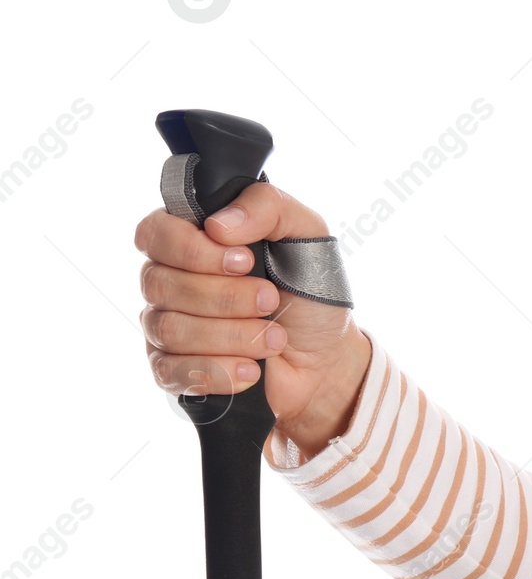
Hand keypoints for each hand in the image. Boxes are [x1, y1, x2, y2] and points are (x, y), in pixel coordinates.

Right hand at [135, 182, 370, 456]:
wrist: (329, 359)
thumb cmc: (312, 294)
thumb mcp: (307, 235)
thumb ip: (268, 207)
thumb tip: (218, 224)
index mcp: (192, 239)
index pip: (155, 233)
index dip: (194, 250)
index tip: (244, 261)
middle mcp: (170, 280)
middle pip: (161, 284)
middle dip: (225, 297)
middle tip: (271, 300)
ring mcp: (168, 327)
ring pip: (170, 328)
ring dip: (231, 335)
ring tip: (274, 339)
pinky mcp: (174, 371)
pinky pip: (171, 372)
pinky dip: (218, 372)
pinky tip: (252, 370)